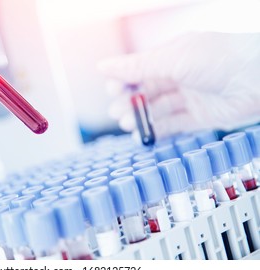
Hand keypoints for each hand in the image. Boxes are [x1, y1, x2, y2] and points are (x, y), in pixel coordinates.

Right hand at [98, 32, 259, 138]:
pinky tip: (143, 135)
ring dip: (140, 117)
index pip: (139, 69)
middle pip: (146, 92)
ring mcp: (189, 97)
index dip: (123, 80)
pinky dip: (156, 131)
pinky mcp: (198, 117)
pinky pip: (172, 125)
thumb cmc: (219, 59)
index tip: (111, 90)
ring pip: (157, 110)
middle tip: (116, 112)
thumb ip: (136, 67)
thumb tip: (103, 66)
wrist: (258, 79)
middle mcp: (179, 76)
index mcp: (172, 56)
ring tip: (128, 124)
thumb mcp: (171, 60)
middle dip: (129, 102)